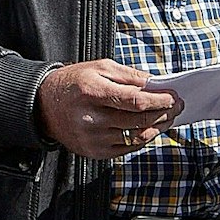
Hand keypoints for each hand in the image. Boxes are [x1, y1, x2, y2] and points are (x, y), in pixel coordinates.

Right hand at [38, 59, 182, 159]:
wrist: (42, 105)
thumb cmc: (73, 83)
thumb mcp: (99, 67)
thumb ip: (129, 76)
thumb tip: (157, 85)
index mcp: (92, 92)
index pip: (135, 101)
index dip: (159, 100)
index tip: (174, 97)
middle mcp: (91, 118)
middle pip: (140, 120)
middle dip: (164, 113)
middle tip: (176, 107)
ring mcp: (92, 138)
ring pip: (137, 137)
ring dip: (157, 128)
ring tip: (166, 118)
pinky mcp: (94, 152)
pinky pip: (128, 148)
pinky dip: (142, 139)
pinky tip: (148, 128)